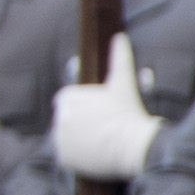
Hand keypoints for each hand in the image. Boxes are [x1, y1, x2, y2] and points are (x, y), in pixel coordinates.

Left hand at [52, 36, 162, 183]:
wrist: (134, 146)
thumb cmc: (130, 112)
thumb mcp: (123, 84)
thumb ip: (119, 59)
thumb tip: (119, 37)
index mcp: (69, 99)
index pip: (66, 99)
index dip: (83, 105)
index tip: (98, 112)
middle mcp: (60, 118)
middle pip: (65, 118)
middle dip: (80, 121)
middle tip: (102, 127)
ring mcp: (61, 139)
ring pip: (65, 136)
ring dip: (77, 137)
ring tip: (100, 139)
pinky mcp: (64, 158)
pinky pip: (66, 156)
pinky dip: (76, 155)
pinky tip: (94, 153)